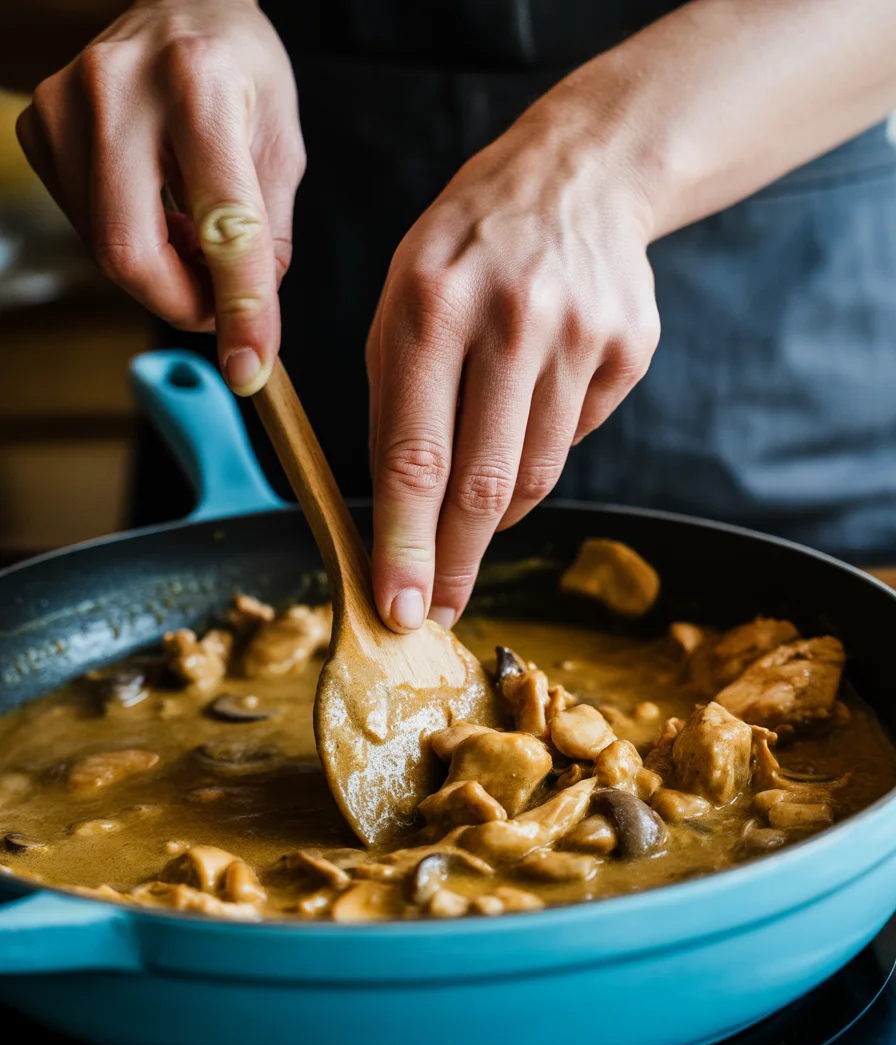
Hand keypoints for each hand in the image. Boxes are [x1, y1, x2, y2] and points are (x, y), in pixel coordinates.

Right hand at [16, 0, 302, 393]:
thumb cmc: (237, 72)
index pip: (223, 223)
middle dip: (182, 304)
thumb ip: (269, 233)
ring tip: (194, 239)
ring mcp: (66, 104)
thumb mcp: (282, 142)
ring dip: (162, 273)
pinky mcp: (38, 126)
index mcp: (199, 84)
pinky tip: (158, 213)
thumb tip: (251, 313)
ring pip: (106, 249)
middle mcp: (119, 87)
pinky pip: (85, 226)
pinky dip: (133, 244)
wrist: (171, 4)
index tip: (251, 368)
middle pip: (131, 251)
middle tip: (218, 305)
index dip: (242, 308)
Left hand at [367, 89, 660, 632]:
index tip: (398, 608)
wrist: (578, 177)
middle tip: (439, 610)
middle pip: (484, 483)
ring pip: (535, 473)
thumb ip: (392, 407)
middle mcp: (513, 319)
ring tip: (474, 504)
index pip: (416, 454)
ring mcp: (580, 335)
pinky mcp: (629, 350)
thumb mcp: (401, 303)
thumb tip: (396, 519)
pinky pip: (575, 438)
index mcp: (433, 305)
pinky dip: (541, 448)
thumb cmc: (466, 249)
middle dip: (455, 561)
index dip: (404, 543)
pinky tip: (531, 405)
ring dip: (497, 509)